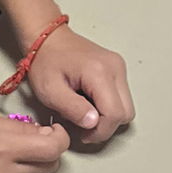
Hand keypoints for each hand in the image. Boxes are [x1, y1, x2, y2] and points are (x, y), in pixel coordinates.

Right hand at [0, 113, 68, 172]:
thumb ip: (20, 128)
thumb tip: (44, 133)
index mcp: (4, 148)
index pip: (53, 148)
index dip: (60, 137)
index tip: (53, 130)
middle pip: (51, 165)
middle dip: (49, 150)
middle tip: (36, 139)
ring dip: (35, 163)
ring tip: (13, 152)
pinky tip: (1, 165)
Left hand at [24, 25, 133, 143]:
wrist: (46, 38)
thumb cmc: (45, 61)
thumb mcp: (50, 91)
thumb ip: (73, 109)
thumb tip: (93, 124)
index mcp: (99, 72)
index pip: (115, 114)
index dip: (100, 131)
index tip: (83, 134)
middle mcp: (115, 68)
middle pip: (126, 112)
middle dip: (106, 125)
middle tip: (82, 124)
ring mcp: (119, 67)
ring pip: (125, 107)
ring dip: (106, 116)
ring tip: (82, 109)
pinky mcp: (117, 69)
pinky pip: (120, 97)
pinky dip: (107, 106)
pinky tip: (87, 100)